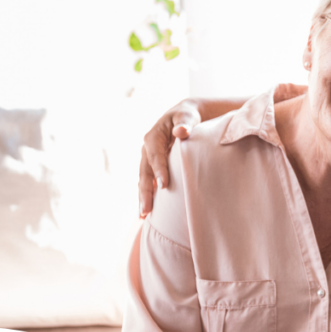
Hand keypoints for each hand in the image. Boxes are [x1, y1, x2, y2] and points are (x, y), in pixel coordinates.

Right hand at [139, 98, 200, 216]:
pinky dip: (147, 195)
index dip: (159, 170)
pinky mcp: (152, 166)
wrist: (183, 116)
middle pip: (145, 172)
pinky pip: (148, 182)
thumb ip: (185, 123)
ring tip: (143, 215)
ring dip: (143, 197)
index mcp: (153, 137)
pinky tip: (147, 212)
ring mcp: (147, 159)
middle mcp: (146, 149)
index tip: (163, 185)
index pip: (156, 155)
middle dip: (145, 191)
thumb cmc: (187, 116)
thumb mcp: (187, 116)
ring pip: (143, 180)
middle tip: (147, 210)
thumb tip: (181, 131)